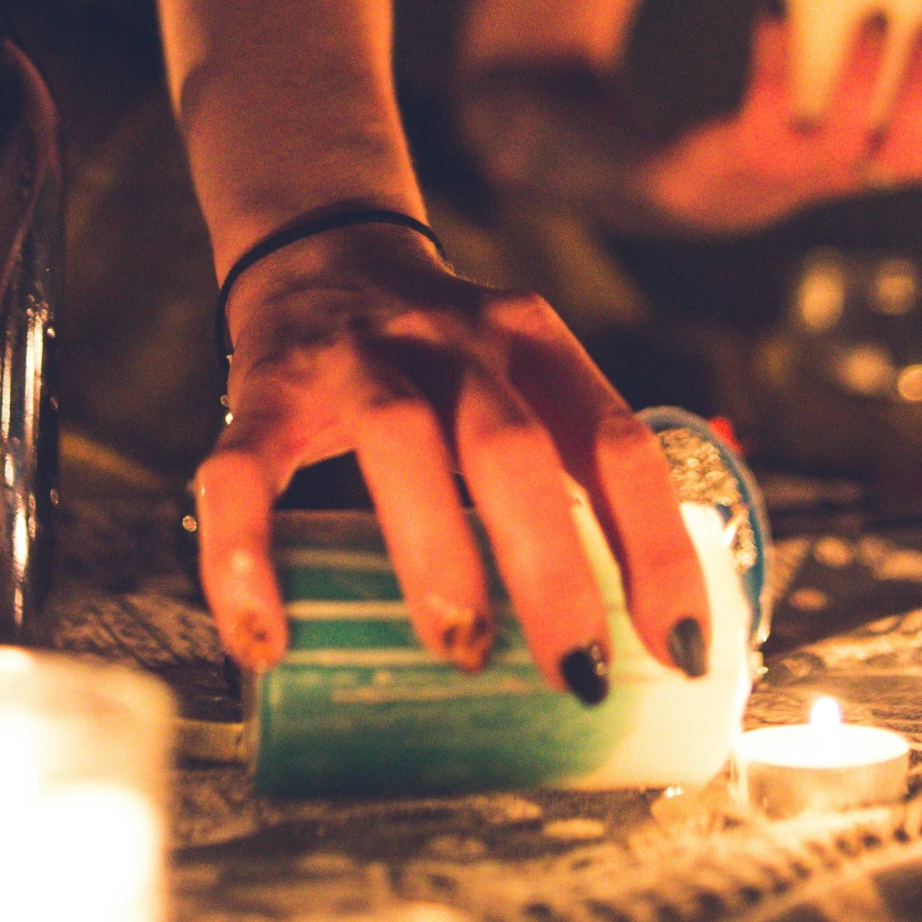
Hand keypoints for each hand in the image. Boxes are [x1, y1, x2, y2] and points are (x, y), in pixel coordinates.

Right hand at [193, 223, 710, 696]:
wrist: (319, 248)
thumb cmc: (439, 361)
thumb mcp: (516, 385)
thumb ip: (558, 478)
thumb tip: (620, 647)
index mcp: (534, 346)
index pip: (616, 442)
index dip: (656, 546)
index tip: (678, 647)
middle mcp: (452, 341)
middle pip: (510, 444)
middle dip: (552, 565)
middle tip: (576, 673)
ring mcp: (353, 359)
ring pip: (397, 437)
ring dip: (436, 550)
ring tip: (461, 648)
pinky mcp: (263, 390)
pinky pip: (244, 472)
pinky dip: (249, 557)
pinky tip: (266, 638)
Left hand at [641, 12, 921, 232]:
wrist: (716, 184)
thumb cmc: (795, 129)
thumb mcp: (844, 115)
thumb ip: (875, 75)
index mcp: (884, 167)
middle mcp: (849, 175)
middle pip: (906, 149)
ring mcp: (799, 167)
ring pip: (846, 133)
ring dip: (865, 71)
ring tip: (874, 15)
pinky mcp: (753, 148)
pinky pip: (770, 98)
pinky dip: (776, 50)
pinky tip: (777, 8)